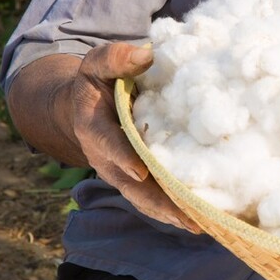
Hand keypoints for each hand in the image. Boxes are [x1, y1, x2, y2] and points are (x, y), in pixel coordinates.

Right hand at [67, 43, 199, 232]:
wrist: (80, 106)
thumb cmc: (95, 81)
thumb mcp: (98, 62)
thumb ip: (117, 58)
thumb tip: (147, 54)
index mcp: (93, 126)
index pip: (107, 143)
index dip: (123, 157)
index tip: (143, 171)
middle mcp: (105, 157)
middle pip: (129, 183)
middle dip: (156, 200)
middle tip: (185, 215)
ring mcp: (119, 172)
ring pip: (142, 198)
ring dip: (168, 213)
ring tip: (199, 225)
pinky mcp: (134, 179)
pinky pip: (152, 198)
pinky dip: (172, 210)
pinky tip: (199, 220)